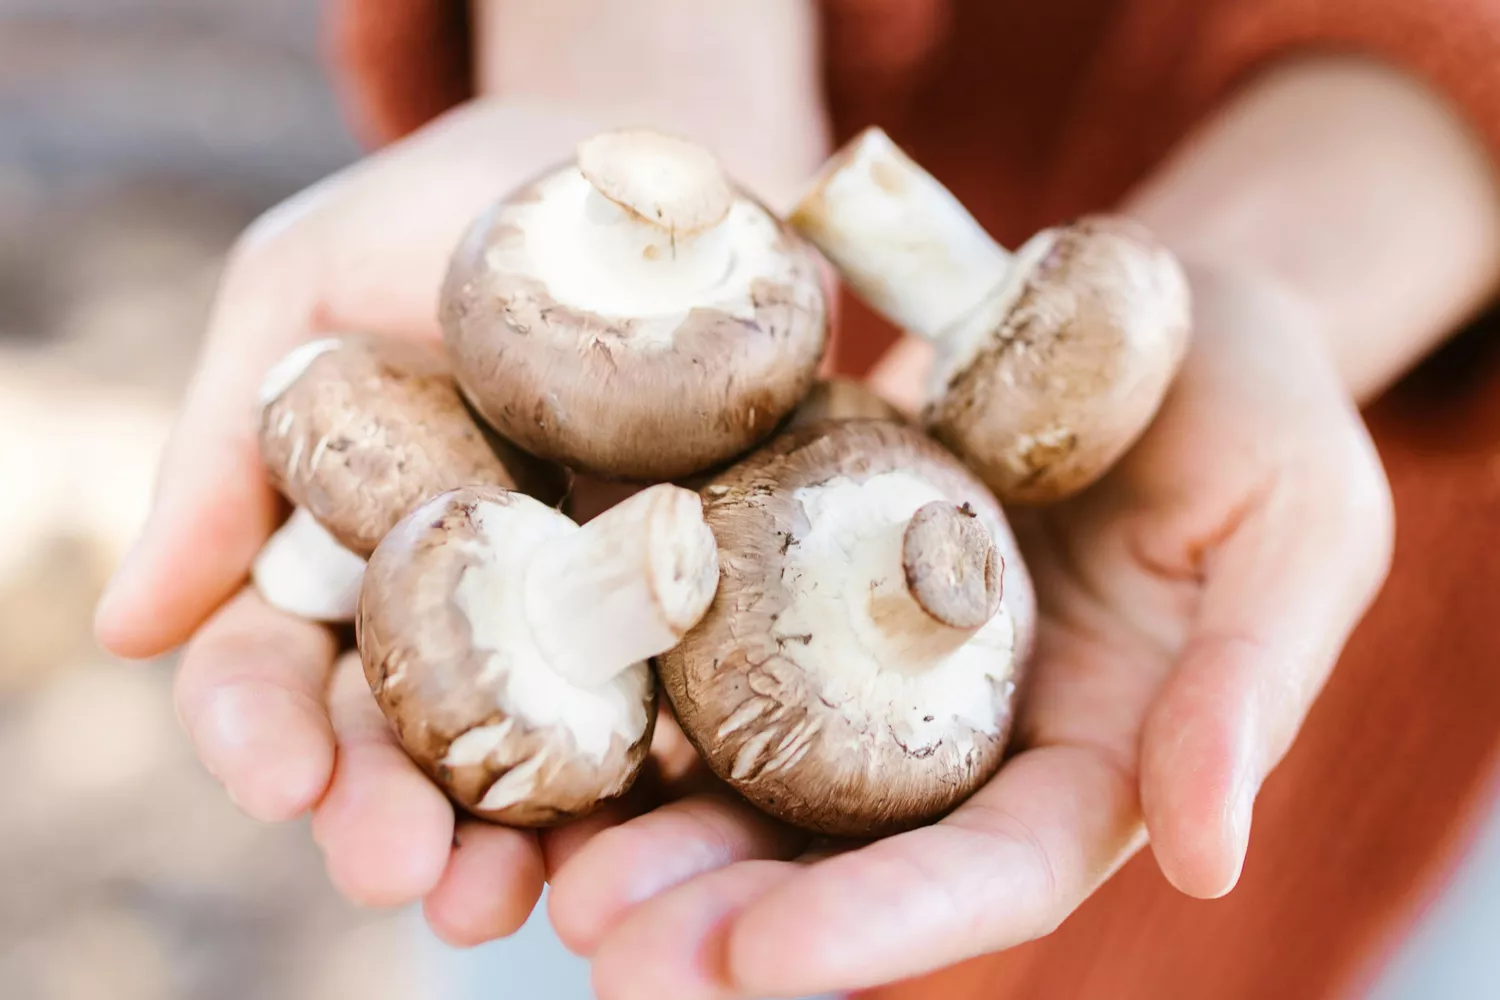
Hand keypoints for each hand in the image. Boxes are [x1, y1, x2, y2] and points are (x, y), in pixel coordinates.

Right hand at [91, 98, 709, 943]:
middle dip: (386, 813)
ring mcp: (579, 616)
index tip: (276, 774)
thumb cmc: (456, 209)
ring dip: (508, 840)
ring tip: (499, 904)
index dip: (261, 726)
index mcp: (341, 547)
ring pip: (528, 756)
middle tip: (396, 871)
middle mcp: (455, 604)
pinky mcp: (696, 608)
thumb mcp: (307, 285)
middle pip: (403, 738)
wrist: (646, 181)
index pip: (277, 665)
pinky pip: (674, 708)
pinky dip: (654, 782)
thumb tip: (129, 630)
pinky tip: (645, 828)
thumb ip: (222, 445)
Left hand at [542, 262, 1394, 997]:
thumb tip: (1208, 857)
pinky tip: (549, 709)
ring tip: (547, 873)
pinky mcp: (808, 566)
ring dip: (654, 827)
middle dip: (726, 910)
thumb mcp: (1298, 527)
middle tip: (604, 946)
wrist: (1156, 304)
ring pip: (757, 765)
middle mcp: (967, 732)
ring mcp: (877, 655)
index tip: (758, 964)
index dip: (881, 925)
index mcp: (1090, 755)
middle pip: (845, 850)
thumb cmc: (1260, 411)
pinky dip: (639, 686)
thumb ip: (1252, 686)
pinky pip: (716, 637)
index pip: (989, 872)